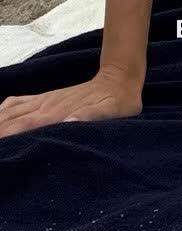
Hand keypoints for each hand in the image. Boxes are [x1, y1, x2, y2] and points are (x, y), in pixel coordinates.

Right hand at [0, 69, 142, 136]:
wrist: (120, 77)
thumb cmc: (118, 101)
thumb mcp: (110, 111)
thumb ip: (90, 116)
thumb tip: (69, 122)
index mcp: (56, 114)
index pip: (21, 128)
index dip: (5, 138)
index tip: (0, 153)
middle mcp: (45, 106)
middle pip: (10, 121)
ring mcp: (45, 100)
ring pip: (11, 111)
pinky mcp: (47, 97)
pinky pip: (18, 102)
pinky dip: (4, 110)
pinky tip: (0, 117)